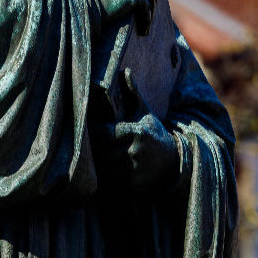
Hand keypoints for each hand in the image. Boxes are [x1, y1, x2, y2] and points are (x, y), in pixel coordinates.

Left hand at [91, 70, 180, 193]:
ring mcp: (134, 170)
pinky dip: (102, 180)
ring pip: (103, 169)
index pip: (105, 133)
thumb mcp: (145, 114)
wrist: (175, 162)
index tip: (86, 132)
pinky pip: (109, 183)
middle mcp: (134, 152)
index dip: (93, 133)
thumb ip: (132, 94)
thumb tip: (125, 71)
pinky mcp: (132, 185)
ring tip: (87, 162)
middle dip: (92, 151)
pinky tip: (98, 176)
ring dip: (95, 166)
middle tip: (82, 148)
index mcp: (135, 132)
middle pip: (101, 152)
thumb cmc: (155, 134)